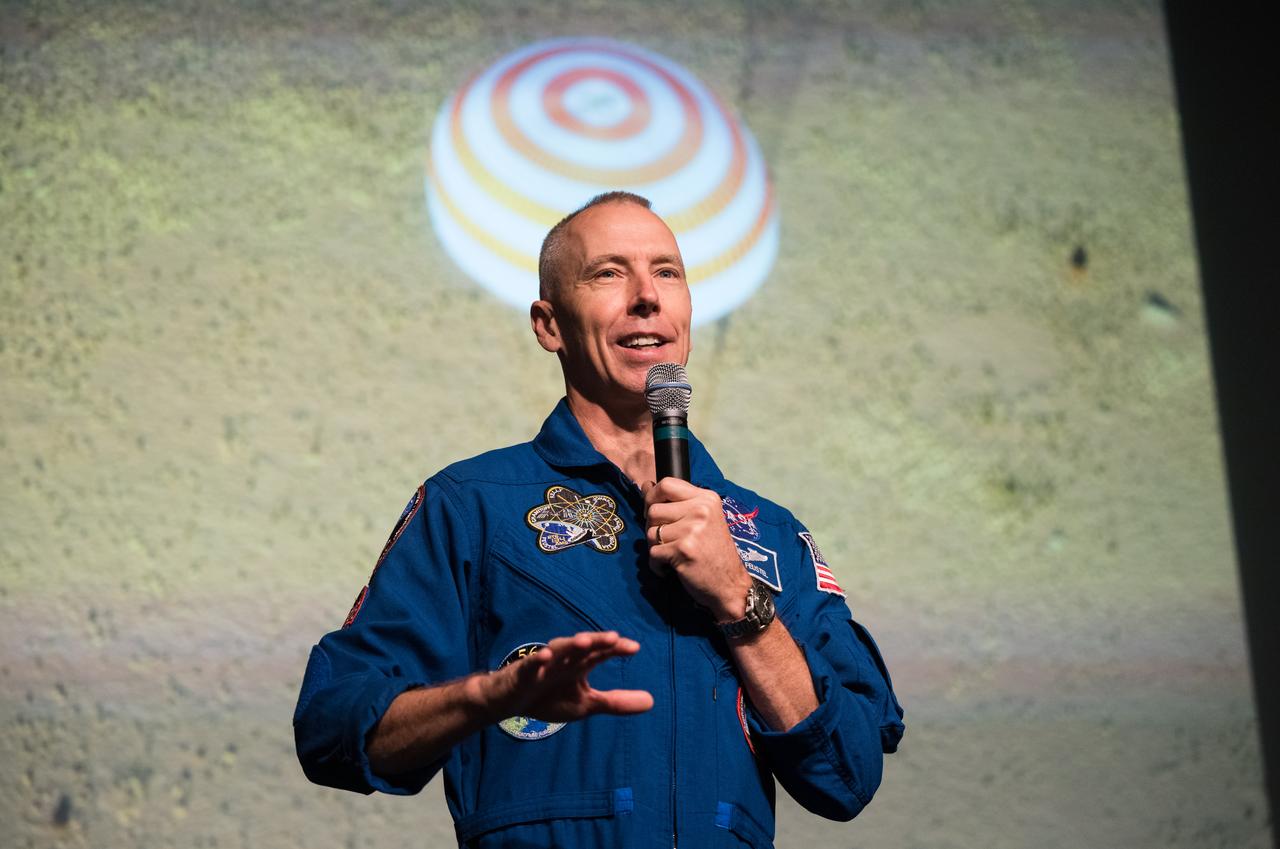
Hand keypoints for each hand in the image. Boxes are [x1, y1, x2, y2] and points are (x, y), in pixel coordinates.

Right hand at [480, 631, 652, 722]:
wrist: (510, 703)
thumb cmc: (550, 697)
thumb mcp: (586, 704)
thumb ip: (616, 702)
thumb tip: (652, 701)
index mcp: (579, 664)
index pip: (600, 653)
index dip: (615, 649)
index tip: (634, 648)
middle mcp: (564, 658)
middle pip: (582, 646)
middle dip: (597, 641)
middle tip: (613, 638)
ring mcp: (543, 664)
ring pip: (558, 649)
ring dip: (571, 644)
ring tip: (585, 642)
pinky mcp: (522, 673)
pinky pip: (530, 664)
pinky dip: (538, 659)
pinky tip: (546, 656)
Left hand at [643, 478, 751, 620]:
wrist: (730, 584)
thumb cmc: (714, 553)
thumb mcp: (705, 520)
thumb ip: (678, 503)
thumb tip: (645, 486)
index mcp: (707, 499)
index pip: (667, 484)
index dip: (652, 496)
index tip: (654, 510)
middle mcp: (701, 511)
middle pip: (653, 510)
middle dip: (653, 527)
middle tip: (668, 540)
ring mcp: (692, 530)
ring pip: (650, 532)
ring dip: (656, 547)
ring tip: (673, 554)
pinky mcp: (683, 550)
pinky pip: (653, 552)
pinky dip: (657, 564)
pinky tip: (672, 567)